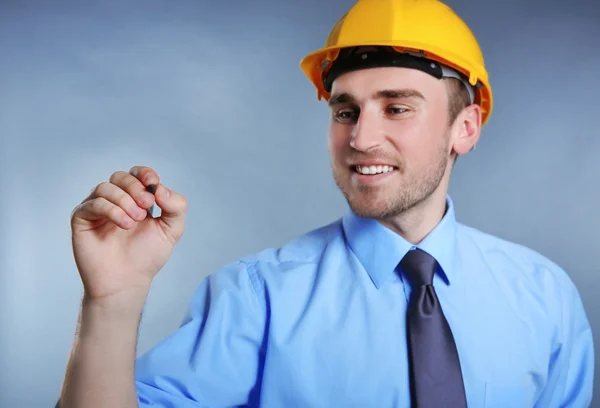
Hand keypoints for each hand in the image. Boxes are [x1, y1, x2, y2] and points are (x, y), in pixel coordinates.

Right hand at [70, 166, 187, 300]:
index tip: (153, 184)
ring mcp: (97, 208)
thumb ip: (176, 206)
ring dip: (124, 201)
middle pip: (120, 176)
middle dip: (136, 187)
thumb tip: (161, 188)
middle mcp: (115, 200)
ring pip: (106, 187)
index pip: (137, 174)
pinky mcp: (82, 219)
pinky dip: (112, 210)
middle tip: (147, 206)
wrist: (127, 281)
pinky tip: (124, 224)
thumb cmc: (147, 256)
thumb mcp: (172, 229)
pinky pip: (94, 203)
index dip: (145, 174)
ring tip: (135, 221)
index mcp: (136, 199)